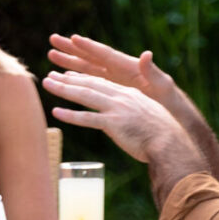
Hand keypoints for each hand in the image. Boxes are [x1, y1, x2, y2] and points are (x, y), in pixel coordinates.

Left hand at [43, 71, 189, 163]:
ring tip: (47, 84)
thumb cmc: (164, 134)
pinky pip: (88, 119)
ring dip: (64, 89)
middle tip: (50, 75)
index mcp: (130, 94)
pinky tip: (56, 112)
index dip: (83, 78)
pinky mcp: (114, 124)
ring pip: (85, 96)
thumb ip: (133, 111)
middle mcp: (122, 98)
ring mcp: (117, 109)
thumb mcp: (149, 115)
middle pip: (90, 84)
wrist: (171, 144)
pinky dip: (71, 115)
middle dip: (68, 79)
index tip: (68, 75)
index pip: (102, 83)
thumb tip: (125, 117)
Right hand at [48, 34, 182, 113]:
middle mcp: (118, 70)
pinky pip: (91, 81)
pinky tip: (64, 77)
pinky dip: (77, 78)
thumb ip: (152, 71)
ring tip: (51, 55)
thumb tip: (146, 54)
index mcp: (128, 67)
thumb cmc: (168, 100)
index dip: (89, 47)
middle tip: (53, 39)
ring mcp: (113, 80)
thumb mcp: (163, 86)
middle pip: (91, 57)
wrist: (170, 114)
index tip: (73, 38)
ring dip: (69, 62)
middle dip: (72, 49)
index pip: (105, 55)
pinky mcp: (111, 90)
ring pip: (87, 69)